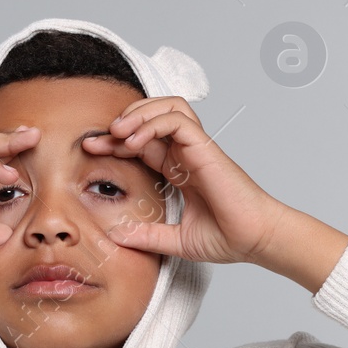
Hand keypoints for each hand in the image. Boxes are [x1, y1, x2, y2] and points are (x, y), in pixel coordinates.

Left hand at [80, 96, 288, 265]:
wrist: (255, 240)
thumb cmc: (228, 237)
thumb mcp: (176, 240)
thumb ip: (147, 235)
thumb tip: (115, 237)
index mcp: (179, 169)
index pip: (142, 142)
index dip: (115, 142)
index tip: (92, 151)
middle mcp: (186, 153)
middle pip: (150, 118)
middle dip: (121, 122)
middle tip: (97, 140)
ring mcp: (196, 148)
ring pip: (166, 107)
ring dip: (138, 113)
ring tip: (117, 132)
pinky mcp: (205, 148)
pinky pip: (177, 119)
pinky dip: (152, 123)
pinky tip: (134, 140)